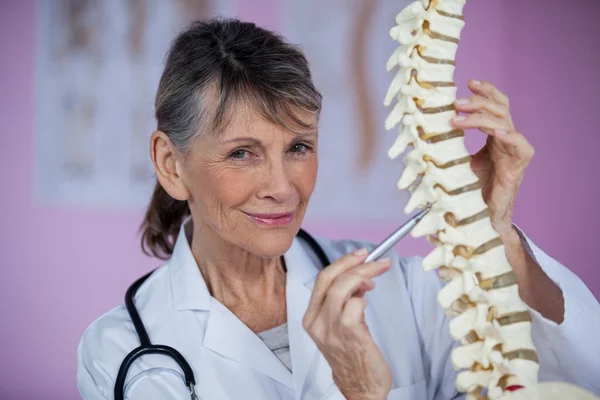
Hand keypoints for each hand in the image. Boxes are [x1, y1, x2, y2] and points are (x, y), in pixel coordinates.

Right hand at [302, 248, 391, 399]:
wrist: (360, 386)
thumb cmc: (352, 354)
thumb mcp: (339, 324)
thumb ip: (344, 300)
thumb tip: (359, 278)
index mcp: (311, 318)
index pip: (321, 280)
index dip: (342, 262)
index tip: (360, 255)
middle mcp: (317, 323)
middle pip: (330, 279)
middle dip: (354, 263)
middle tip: (374, 259)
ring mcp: (332, 330)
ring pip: (342, 288)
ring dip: (364, 275)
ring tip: (376, 278)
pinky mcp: (350, 335)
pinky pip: (355, 305)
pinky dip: (362, 298)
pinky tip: (366, 303)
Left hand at [452, 79, 534, 237]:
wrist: (482, 217)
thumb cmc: (470, 191)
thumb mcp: (456, 163)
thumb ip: (447, 147)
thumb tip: (420, 134)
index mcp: (493, 136)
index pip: (494, 105)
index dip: (484, 91)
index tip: (467, 82)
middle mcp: (506, 140)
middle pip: (500, 107)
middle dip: (478, 100)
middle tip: (456, 101)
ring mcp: (514, 151)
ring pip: (505, 122)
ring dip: (481, 116)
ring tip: (458, 116)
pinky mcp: (519, 166)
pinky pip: (521, 145)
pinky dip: (509, 136)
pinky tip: (497, 133)